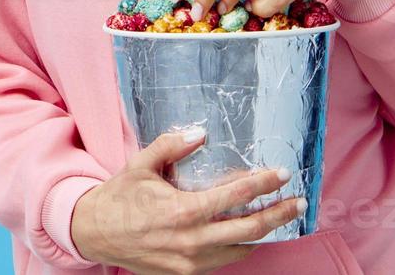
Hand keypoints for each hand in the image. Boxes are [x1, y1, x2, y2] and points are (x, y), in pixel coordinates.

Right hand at [71, 130, 305, 274]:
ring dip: (264, 234)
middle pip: (250, 230)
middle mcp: (192, 240)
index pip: (236, 196)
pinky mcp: (185, 273)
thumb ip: (171, 145)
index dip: (264, 184)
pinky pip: (223, 260)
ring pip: (240, 249)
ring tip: (281, 219)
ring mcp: (190, 261)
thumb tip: (200, 133)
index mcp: (183, 211)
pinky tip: (249, 236)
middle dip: (279, 215)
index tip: (282, 174)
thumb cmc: (118, 197)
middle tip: (299, 203)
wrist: (94, 233)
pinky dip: (240, 247)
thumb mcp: (141, 164)